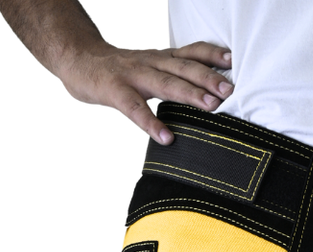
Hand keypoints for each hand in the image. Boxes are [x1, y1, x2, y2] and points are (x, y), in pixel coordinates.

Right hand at [58, 41, 233, 143]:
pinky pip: (135, 109)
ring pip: (165, 83)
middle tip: (230, 90)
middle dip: (208, 78)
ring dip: (190, 94)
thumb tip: (208, 95)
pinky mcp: (114, 91)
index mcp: (161, 58)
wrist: (78, 60)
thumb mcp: (151, 66)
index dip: (212, 55)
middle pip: (184, 68)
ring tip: (211, 108)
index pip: (190, 52)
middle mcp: (151, 63)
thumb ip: (174, 76)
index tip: (234, 62)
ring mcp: (133, 76)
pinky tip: (167, 137)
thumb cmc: (119, 70)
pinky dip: (152, 123)